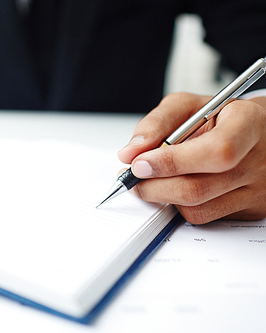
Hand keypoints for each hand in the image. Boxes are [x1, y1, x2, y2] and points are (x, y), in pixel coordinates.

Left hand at [118, 92, 265, 223]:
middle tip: (132, 176)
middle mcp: (257, 160)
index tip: (140, 163)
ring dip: (162, 197)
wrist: (259, 133)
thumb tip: (131, 152)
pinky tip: (175, 187)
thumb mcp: (190, 106)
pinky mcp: (251, 210)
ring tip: (150, 180)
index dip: (172, 162)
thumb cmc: (223, 118)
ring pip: (196, 209)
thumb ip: (157, 123)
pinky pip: (204, 217)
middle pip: (197, 188)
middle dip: (153, 185)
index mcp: (248, 124)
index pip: (215, 151)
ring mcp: (258, 190)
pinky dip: (180, 205)